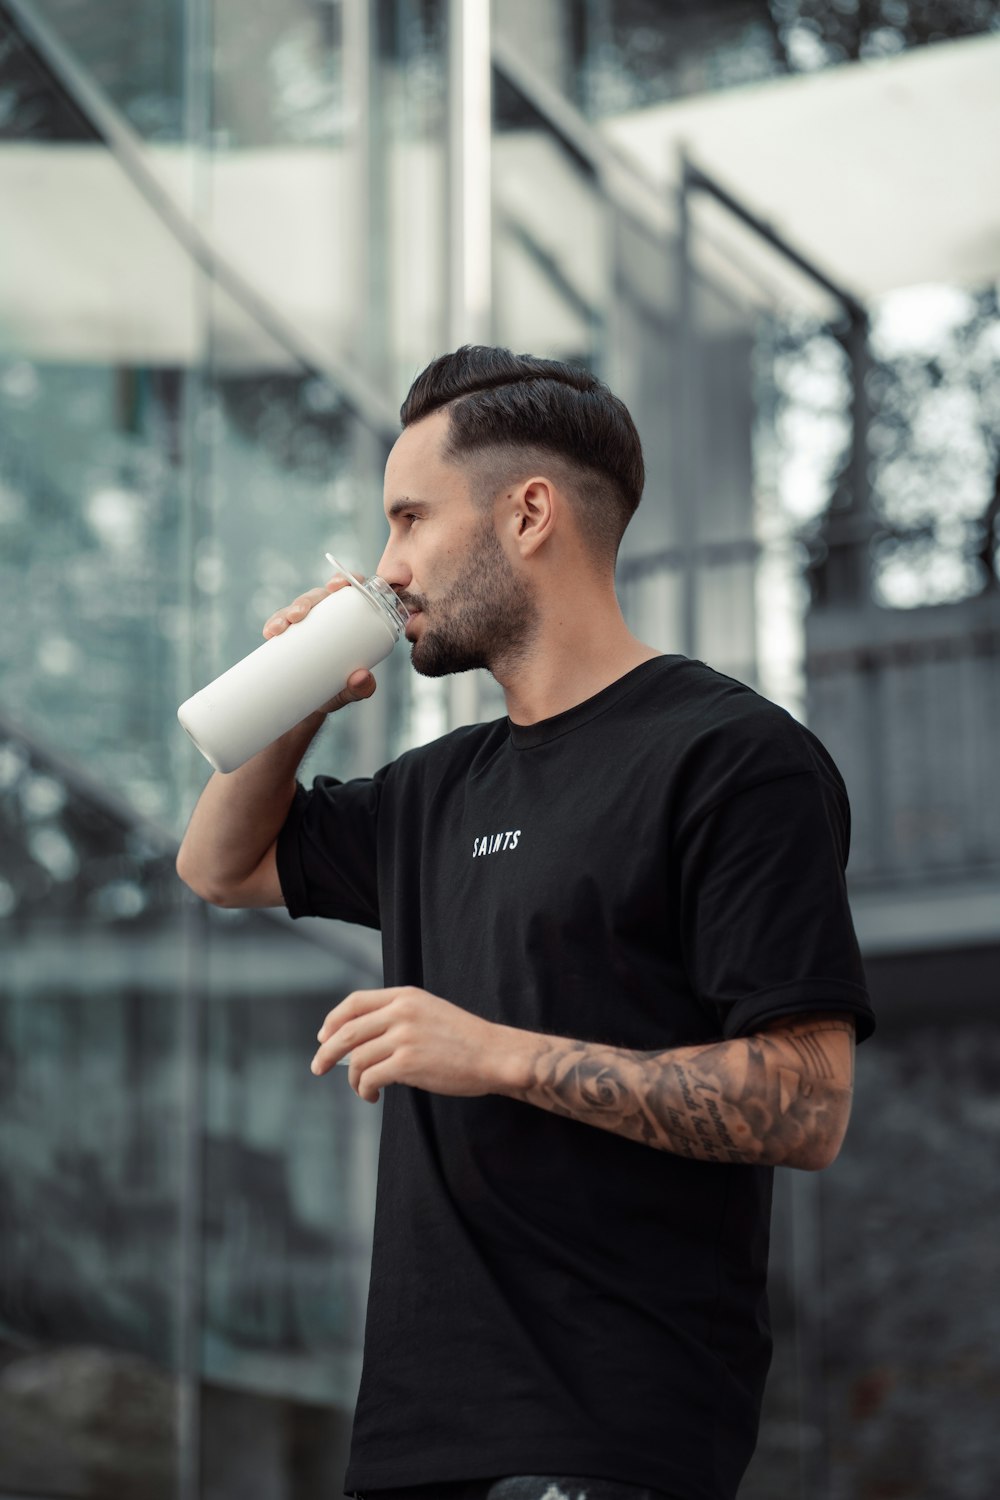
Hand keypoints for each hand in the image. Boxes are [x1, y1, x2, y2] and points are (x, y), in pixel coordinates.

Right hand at [262, 573, 375, 713]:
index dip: (344, 580)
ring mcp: (304, 627)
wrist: (311, 708)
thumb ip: (361, 688)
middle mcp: (326, 619)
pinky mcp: (286, 638)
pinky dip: (273, 625)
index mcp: (348, 621)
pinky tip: (269, 632)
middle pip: (317, 597)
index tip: (336, 586)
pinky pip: (278, 625)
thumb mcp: (351, 691)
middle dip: (305, 601)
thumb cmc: (336, 691)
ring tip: (280, 628)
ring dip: (285, 613)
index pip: (349, 592)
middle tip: (298, 616)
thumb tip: (362, 677)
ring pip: (294, 609)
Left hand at [311, 986, 522, 1102]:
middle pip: (347, 1031)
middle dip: (327, 1052)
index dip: (333, 1020)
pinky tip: (372, 1097)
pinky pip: (370, 1077)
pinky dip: (365, 1090)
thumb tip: (360, 1040)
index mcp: (405, 996)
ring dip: (352, 1078)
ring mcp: (404, 1037)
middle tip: (318, 1067)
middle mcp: (401, 1012)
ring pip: (357, 1058)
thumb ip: (398, 1016)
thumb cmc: (463, 1039)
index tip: (323, 1037)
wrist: (494, 1054)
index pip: (354, 1002)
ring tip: (362, 1090)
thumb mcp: (429, 1012)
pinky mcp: (408, 1063)